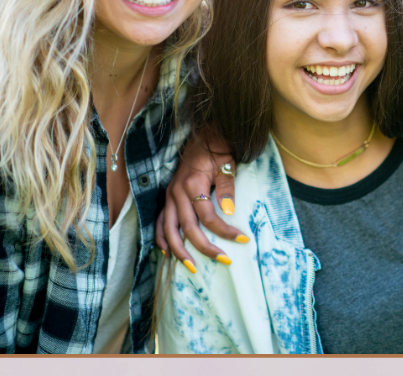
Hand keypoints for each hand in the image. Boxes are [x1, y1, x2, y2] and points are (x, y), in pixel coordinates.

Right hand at [155, 129, 247, 270]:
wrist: (204, 136)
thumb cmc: (218, 150)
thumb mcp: (227, 165)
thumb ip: (227, 188)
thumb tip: (229, 212)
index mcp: (193, 185)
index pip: (208, 216)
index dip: (225, 230)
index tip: (242, 239)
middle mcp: (177, 192)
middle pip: (187, 228)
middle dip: (205, 247)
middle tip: (223, 260)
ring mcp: (169, 196)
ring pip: (168, 229)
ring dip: (179, 250)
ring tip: (192, 266)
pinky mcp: (167, 197)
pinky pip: (160, 222)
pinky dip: (161, 238)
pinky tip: (167, 252)